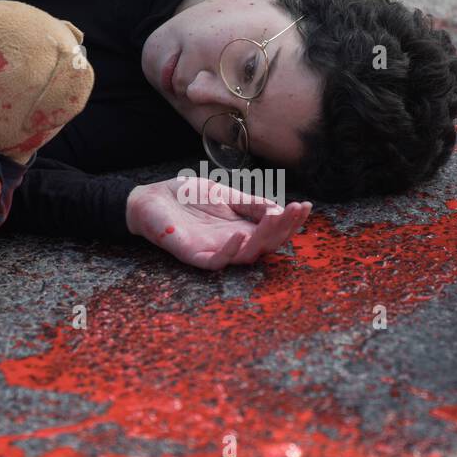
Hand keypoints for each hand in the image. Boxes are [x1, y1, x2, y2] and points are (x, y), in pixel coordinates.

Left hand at [126, 177, 311, 269]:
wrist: (150, 198)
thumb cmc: (187, 197)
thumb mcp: (225, 194)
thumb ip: (250, 203)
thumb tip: (280, 209)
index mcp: (243, 228)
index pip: (273, 231)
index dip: (292, 221)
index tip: (306, 206)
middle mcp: (233, 243)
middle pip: (266, 245)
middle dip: (284, 229)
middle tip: (294, 210)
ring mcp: (214, 251)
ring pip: (246, 255)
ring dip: (263, 239)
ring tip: (275, 218)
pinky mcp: (193, 255)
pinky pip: (216, 262)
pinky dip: (230, 251)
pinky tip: (240, 236)